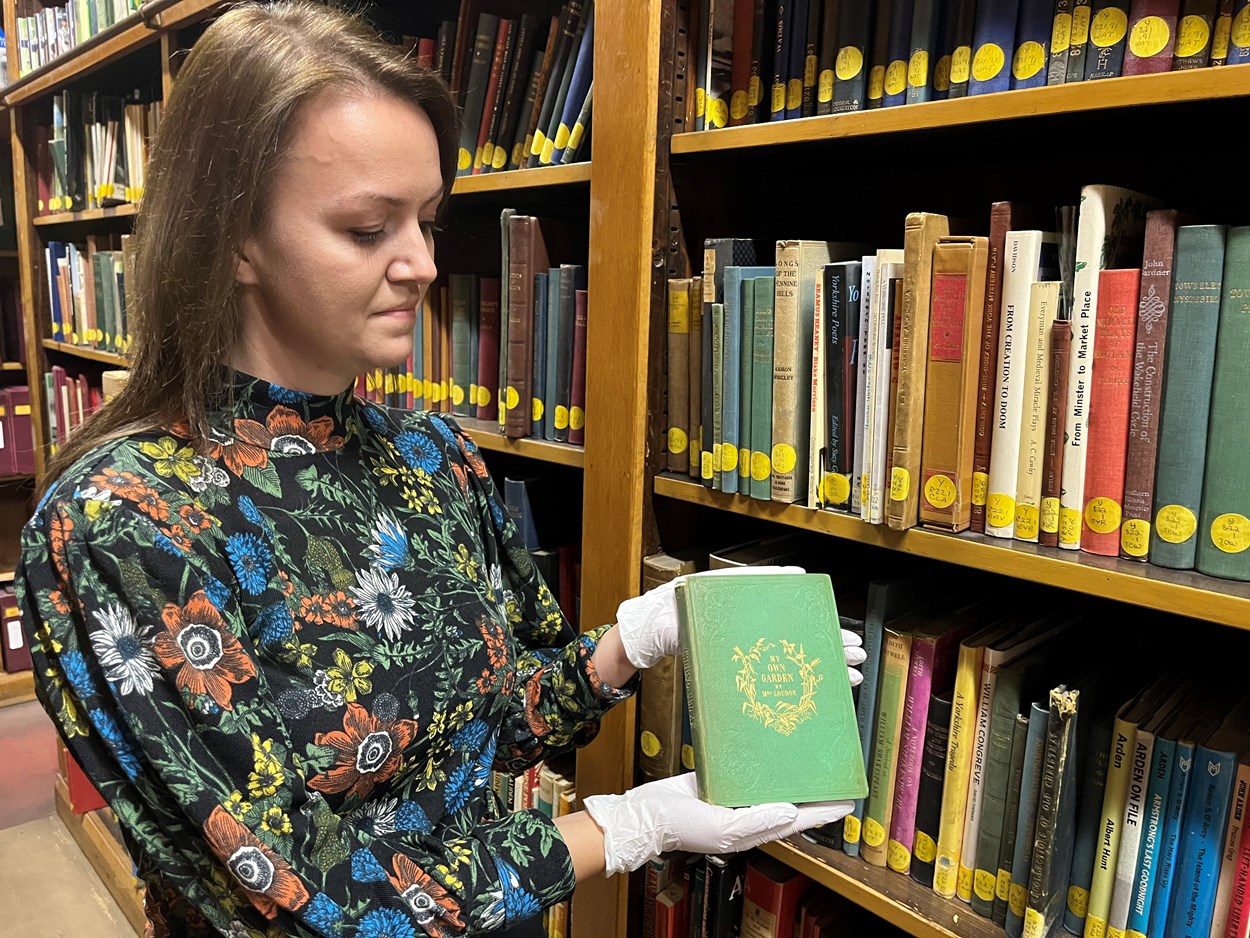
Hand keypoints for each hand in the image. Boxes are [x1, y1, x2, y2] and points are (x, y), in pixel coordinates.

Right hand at [582, 772, 852, 875]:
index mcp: (755, 828)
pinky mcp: (721, 779)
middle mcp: (751, 811)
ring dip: (791, 771)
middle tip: (834, 768)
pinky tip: (772, 744)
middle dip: (813, 787)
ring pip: (772, 781)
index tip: (849, 798)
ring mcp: (736, 795)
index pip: (800, 819)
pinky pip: (748, 769)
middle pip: (791, 798)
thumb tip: (791, 811)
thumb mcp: (721, 829)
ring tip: (811, 753)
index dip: (826, 810)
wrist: (644, 814)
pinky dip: (763, 760)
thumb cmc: (679, 827)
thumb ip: (756, 821)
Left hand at [614, 566, 867, 688]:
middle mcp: (745, 609)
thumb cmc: (660, 621)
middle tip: (854, 651)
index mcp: (729, 594)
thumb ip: (678, 625)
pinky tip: (822, 680)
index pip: (769, 588)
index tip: (822, 606)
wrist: (648, 635)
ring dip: (822, 654)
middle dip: (825, 637)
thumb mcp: (668, 621)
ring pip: (793, 641)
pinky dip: (801, 668)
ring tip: (851, 669)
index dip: (799, 599)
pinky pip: (780, 656)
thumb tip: (684, 629)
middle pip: (792, 620)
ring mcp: (749, 630)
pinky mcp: (747, 650)